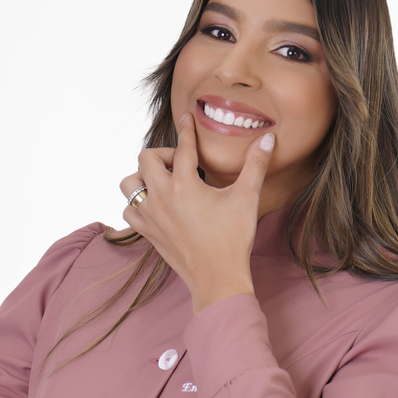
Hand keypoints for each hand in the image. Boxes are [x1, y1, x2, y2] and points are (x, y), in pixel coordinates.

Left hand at [119, 113, 275, 313]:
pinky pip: (129, 210)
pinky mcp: (147, 233)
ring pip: (130, 183)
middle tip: (182, 164)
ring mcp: (151, 216)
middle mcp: (161, 198)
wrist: (218, 278)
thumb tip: (268, 140)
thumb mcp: (247, 198)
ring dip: (144, 177)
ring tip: (165, 182)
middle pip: (145, 158)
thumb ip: (255, 165)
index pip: (183, 147)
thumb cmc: (233, 240)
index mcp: (185, 186)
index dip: (187, 129)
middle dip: (162, 154)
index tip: (187, 118)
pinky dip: (138, 203)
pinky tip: (157, 205)